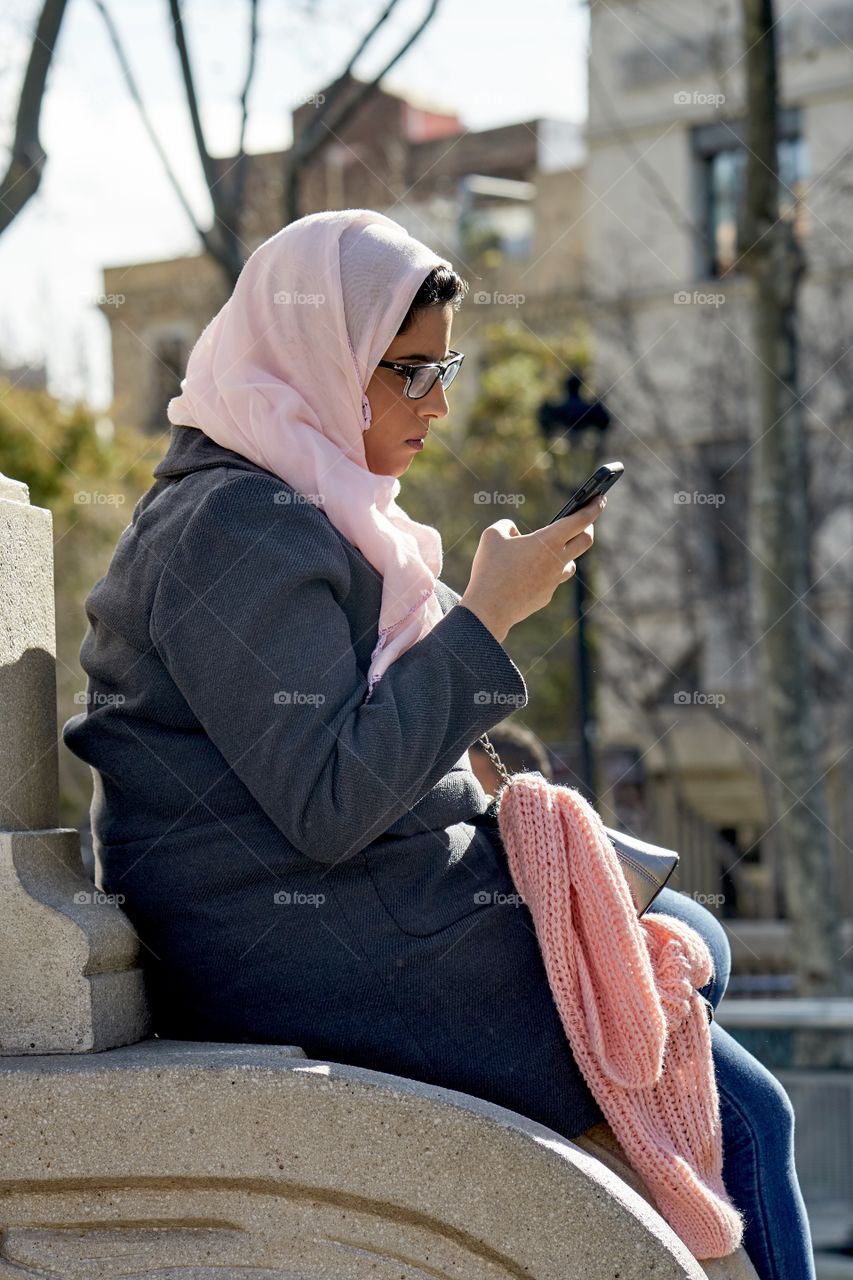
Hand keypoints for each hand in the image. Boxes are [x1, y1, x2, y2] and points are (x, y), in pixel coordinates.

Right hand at [460, 494, 606, 642]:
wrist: (489, 609)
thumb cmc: (490, 569)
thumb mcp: (492, 536)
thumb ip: (507, 526)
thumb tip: (514, 533)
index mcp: (548, 541)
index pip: (580, 520)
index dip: (594, 508)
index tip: (601, 500)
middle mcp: (557, 560)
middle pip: (586, 541)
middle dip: (588, 527)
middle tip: (584, 521)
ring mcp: (554, 581)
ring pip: (570, 564)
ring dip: (567, 554)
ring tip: (555, 550)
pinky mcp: (546, 596)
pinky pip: (551, 581)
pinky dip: (545, 573)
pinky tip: (529, 574)